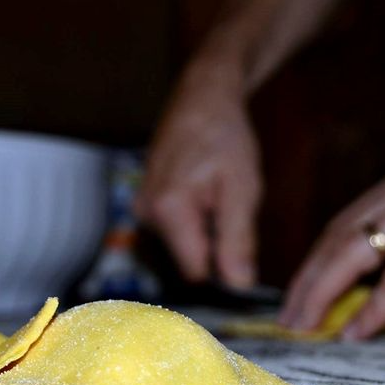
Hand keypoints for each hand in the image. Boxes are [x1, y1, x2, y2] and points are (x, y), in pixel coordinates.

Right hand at [135, 70, 261, 290]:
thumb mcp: (242, 189)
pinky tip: (203, 193)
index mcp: (169, 210)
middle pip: (188, 261)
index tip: (241, 242)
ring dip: (205, 231)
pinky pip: (174, 231)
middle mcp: (146, 214)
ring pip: (182, 246)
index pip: (197, 272)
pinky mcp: (143, 206)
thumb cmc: (224, 137)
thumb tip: (239, 285)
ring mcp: (141, 210)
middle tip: (229, 207)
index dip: (224, 266)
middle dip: (214, 245)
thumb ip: (238, 240)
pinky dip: (194, 221)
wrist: (201, 99)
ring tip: (216, 195)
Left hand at [279, 147, 384, 338]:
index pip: (344, 225)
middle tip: (287, 320)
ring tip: (305, 328)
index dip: (315, 264)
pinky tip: (354, 332)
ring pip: (355, 251)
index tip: (296, 297)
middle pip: (337, 237)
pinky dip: (373, 308)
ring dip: (322, 294)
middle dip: (306, 281)